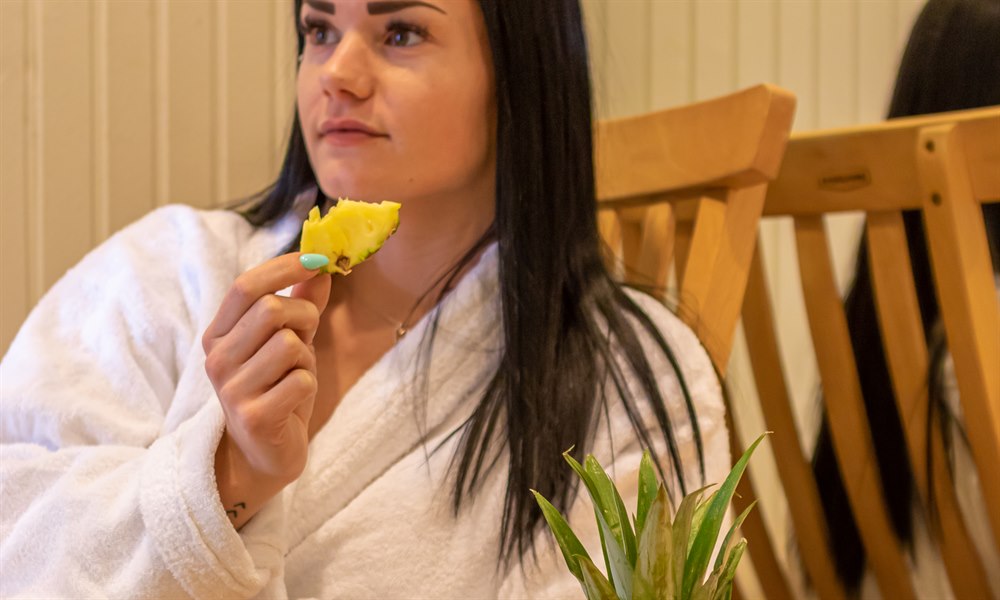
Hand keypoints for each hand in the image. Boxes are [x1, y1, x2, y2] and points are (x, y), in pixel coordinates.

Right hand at [203, 253, 331, 526]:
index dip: (285, 268)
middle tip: (307, 336)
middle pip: (271, 310)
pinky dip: (309, 385)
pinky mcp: (254, 417)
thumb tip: (322, 267)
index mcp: (219, 335)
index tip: (317, 261)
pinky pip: (301, 380)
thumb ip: (301, 304)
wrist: (263, 455)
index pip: (246, 286)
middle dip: (304, 316)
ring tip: (295, 375)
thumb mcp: (288, 342)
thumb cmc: (276, 390)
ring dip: (306, 358)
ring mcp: (232, 390)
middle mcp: (217, 360)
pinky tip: (294, 401)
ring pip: (289, 345)